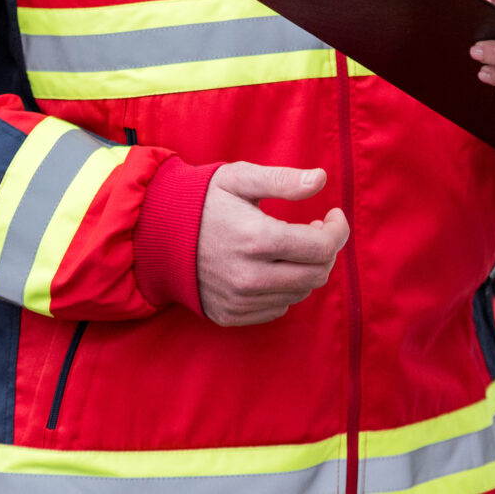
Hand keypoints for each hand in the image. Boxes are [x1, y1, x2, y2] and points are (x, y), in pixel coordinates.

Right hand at [196, 163, 349, 326]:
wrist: (156, 234)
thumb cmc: (202, 201)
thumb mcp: (239, 179)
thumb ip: (283, 180)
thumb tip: (321, 179)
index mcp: (256, 239)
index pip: (322, 247)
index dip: (338, 230)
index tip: (333, 215)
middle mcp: (249, 277)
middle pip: (316, 275)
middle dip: (326, 251)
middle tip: (316, 229)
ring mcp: (239, 300)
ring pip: (299, 293)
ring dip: (307, 269)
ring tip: (294, 245)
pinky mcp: (230, 315)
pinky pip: (276, 309)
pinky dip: (285, 288)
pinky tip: (273, 266)